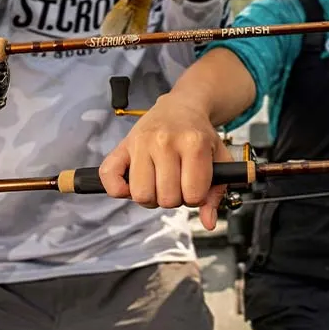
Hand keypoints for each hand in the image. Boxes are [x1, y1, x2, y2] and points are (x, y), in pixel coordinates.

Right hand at [98, 93, 232, 229]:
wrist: (181, 106)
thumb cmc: (199, 135)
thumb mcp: (219, 158)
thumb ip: (216, 193)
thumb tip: (208, 222)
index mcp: (193, 143)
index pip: (193, 195)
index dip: (195, 197)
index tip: (194, 184)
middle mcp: (164, 141)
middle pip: (166, 199)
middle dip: (174, 198)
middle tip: (176, 182)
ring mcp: (141, 142)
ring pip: (141, 195)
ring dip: (151, 196)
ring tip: (158, 182)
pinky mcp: (122, 144)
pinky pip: (109, 176)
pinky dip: (118, 189)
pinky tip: (133, 183)